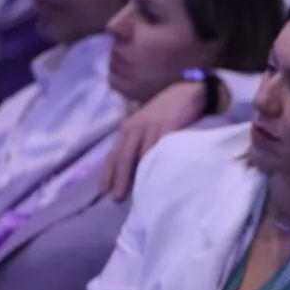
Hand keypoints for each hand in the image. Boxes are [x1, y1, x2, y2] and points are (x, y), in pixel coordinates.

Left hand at [100, 81, 208, 200]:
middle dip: (119, 178)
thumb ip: (138, 141)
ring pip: (142, 156)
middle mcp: (136, 128)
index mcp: (128, 128)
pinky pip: (162, 149)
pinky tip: (158, 177)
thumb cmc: (165, 111)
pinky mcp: (169, 128)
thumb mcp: (146, 124)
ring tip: (138, 193)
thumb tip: (132, 167)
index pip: (113, 154)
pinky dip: (159, 164)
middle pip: (124, 157)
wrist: (186, 92)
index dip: (108, 173)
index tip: (103, 191)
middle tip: (117, 197)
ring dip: (139, 175)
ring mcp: (152, 128)